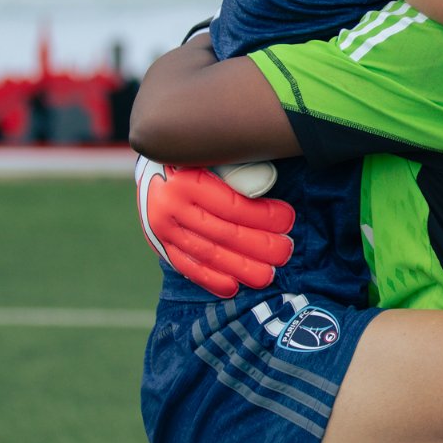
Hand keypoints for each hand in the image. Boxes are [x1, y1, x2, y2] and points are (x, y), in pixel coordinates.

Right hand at [135, 158, 294, 297]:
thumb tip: (264, 187)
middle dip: (259, 245)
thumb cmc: (198, 159)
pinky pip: (187, 267)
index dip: (263, 216)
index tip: (287, 220)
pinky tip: (233, 287)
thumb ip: (238, 171)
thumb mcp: (215, 155)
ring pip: (207, 254)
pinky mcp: (161, 245)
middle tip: (285, 251)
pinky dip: (210, 279)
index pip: (232, 205)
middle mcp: (170, 205)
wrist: (155, 166)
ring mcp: (162, 229)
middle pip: (223, 233)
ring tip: (267, 275)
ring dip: (240, 268)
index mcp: (186, 179)